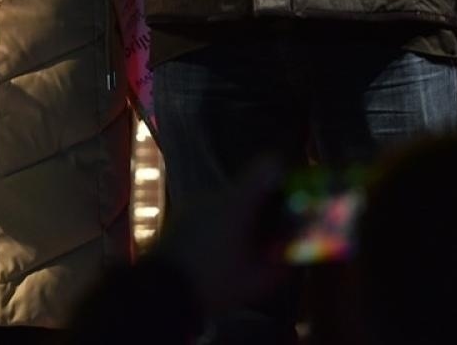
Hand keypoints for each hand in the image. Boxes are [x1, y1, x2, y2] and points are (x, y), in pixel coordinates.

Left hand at [149, 157, 290, 315]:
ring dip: (243, 215)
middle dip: (267, 205)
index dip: (284, 175)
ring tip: (248, 244)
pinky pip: (212, 210)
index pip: (267, 166)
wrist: (161, 289)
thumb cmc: (215, 283)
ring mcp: (195, 202)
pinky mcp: (181, 214)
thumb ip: (282, 264)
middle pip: (249, 187)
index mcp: (238, 202)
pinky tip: (224, 247)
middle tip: (277, 230)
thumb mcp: (257, 281)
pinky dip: (224, 222)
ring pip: (229, 199)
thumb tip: (294, 254)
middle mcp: (215, 194)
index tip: (295, 195)